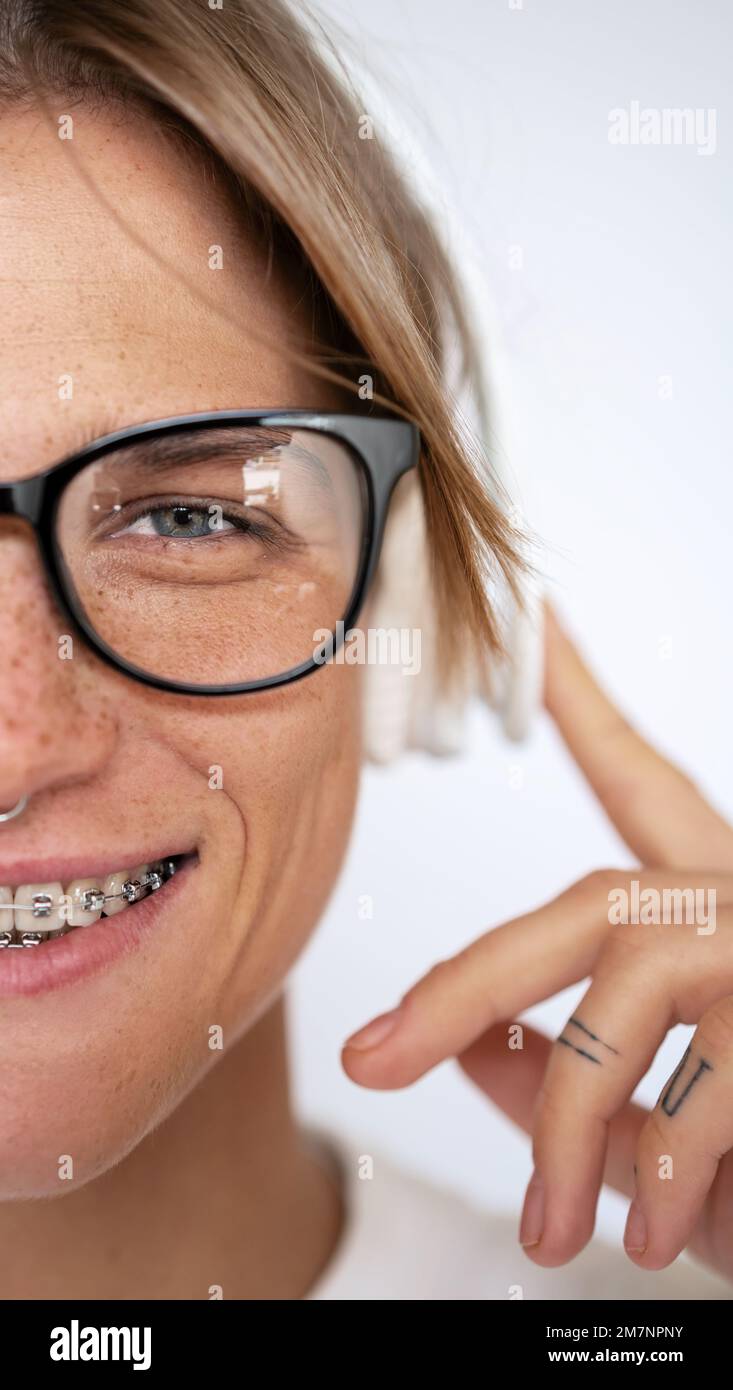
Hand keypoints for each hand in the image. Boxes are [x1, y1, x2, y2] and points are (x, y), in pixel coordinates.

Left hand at [341, 606, 732, 1280]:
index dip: (591, 704)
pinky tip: (648, 1233)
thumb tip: (463, 1041)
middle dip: (465, 983)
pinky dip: (665, 1171)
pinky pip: (708, 1089)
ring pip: (625, 1003)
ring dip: (569, 1129)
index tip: (540, 623)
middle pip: (583, 906)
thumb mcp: (649, 1129)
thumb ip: (558, 1077)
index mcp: (711, 907)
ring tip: (548, 1229)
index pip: (643, 785)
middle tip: (371, 1060)